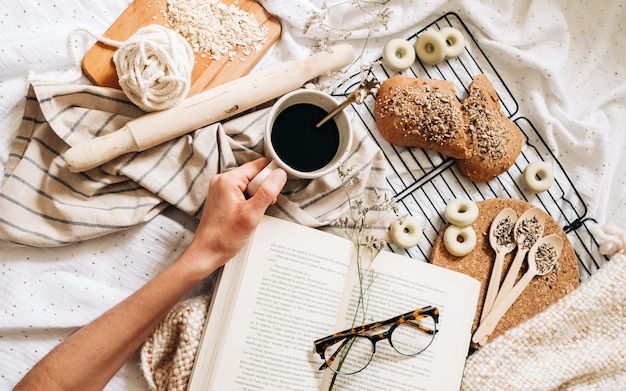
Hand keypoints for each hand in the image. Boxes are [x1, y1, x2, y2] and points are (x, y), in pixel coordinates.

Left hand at [183, 158, 286, 275]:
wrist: (207, 253)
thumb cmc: (224, 238)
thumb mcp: (252, 214)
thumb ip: (268, 191)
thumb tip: (280, 174)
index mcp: (228, 180)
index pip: (258, 165)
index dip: (270, 177)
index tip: (272, 193)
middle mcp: (222, 180)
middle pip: (254, 174)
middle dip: (263, 189)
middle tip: (260, 208)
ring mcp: (220, 189)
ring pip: (249, 184)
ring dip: (256, 197)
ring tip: (251, 214)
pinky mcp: (221, 198)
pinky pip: (241, 192)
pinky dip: (248, 202)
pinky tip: (246, 215)